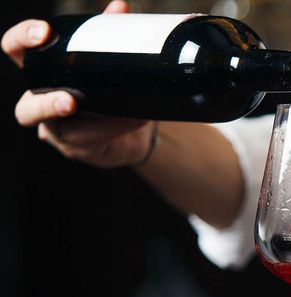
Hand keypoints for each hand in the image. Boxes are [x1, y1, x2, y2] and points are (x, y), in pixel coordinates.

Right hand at [2, 1, 156, 167]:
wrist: (128, 129)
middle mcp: (40, 103)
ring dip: (86, 125)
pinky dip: (112, 128)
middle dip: (46, 103)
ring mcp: (57, 131)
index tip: (44, 32)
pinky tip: (133, 119)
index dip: (22, 40)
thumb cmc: (107, 89)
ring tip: (103, 114)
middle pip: (25, 108)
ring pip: (57, 131)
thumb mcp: (105, 61)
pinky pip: (89, 141)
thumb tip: (119, 8)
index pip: (16, 52)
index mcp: (42, 72)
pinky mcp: (77, 148)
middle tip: (69, 100)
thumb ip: (109, 33)